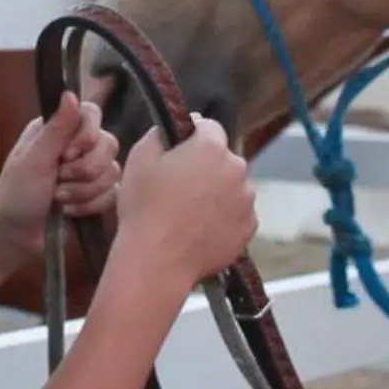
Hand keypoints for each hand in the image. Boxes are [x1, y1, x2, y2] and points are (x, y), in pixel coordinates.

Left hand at [0, 91, 121, 256]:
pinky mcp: (98, 195)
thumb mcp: (34, 159)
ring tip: (58, 199)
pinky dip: (88, 206)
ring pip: (113, 172)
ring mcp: (90, 171)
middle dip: (83, 170)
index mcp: (58, 130)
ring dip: (82, 191)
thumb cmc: (17, 193)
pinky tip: (69, 211)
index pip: (92, 114)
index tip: (68, 154)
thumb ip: (56, 128)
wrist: (16, 236)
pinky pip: (112, 194)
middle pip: (109, 143)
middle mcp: (77, 146)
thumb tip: (71, 93)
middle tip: (57, 180)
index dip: (87, 135)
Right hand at [114, 115, 256, 289]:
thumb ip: (159, 134)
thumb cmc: (144, 208)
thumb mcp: (139, 158)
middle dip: (207, 165)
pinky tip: (201, 228)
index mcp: (211, 148)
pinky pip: (238, 214)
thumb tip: (172, 128)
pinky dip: (225, 217)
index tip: (180, 149)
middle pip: (224, 158)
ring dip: (218, 192)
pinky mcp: (249, 228)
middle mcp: (236, 169)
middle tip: (181, 185)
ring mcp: (246, 201)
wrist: (157, 261)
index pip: (210, 126)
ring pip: (233, 187)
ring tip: (191, 212)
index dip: (193, 135)